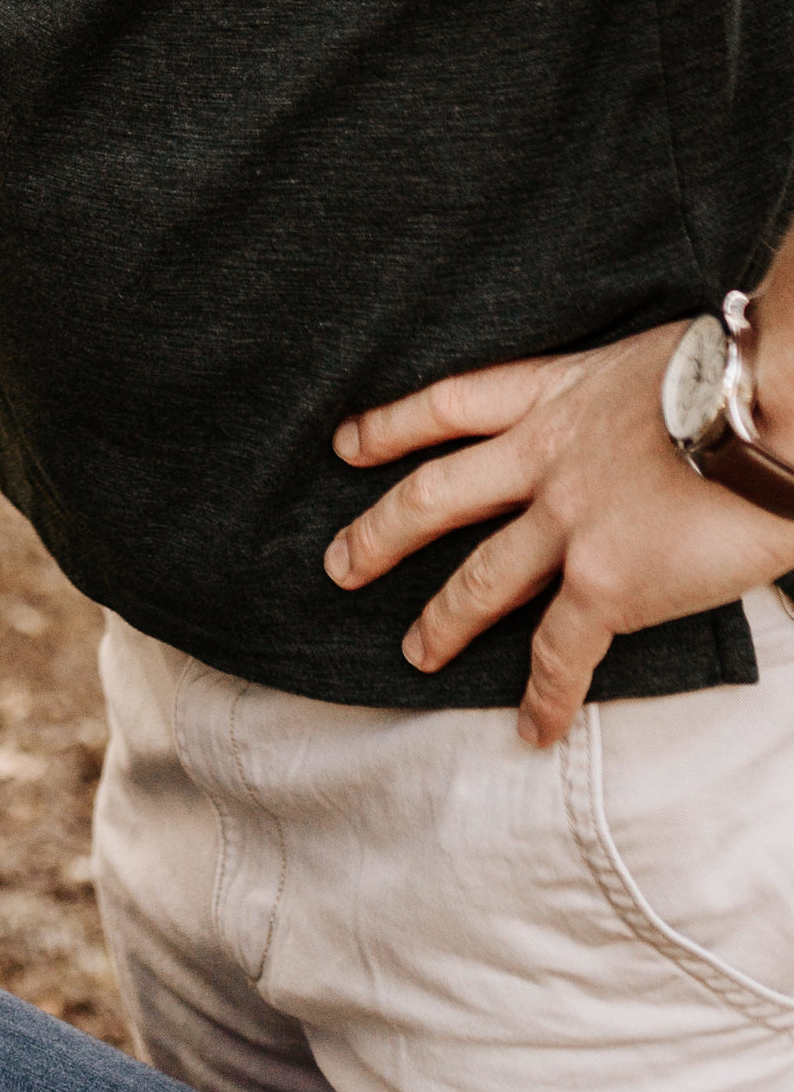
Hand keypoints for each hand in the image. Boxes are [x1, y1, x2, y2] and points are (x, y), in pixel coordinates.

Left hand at [325, 328, 793, 746]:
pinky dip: (544, 696)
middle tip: (340, 565)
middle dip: (381, 533)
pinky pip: (560, 652)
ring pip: (479, 578)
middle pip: (436, 497)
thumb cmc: (739, 379)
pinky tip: (532, 729)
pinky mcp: (607, 583)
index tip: (347, 444)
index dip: (392, 426)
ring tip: (413, 654)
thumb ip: (624, 400)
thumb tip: (646, 425)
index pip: (450, 406)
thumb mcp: (655, 363)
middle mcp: (543, 456)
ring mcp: (567, 522)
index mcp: (555, 395)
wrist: (774, 409)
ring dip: (442, 620)